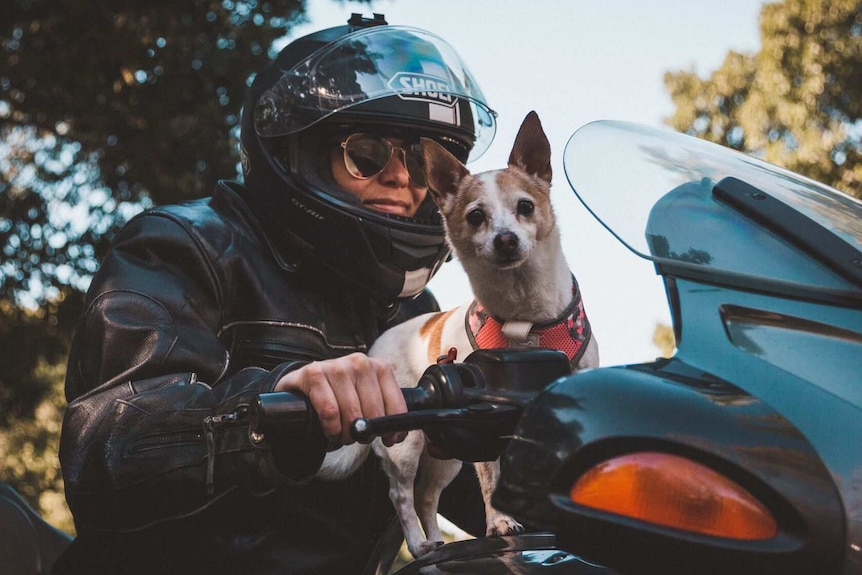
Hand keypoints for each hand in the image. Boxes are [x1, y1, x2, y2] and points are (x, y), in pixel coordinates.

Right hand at [274, 353, 406, 445]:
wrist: (304, 386)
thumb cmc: (340, 396)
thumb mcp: (366, 399)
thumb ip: (384, 412)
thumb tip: (397, 434)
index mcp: (379, 367)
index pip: (395, 402)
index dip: (393, 426)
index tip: (389, 440)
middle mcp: (360, 362)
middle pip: (373, 410)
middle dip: (366, 432)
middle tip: (357, 437)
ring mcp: (336, 365)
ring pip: (352, 412)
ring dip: (347, 433)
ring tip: (342, 434)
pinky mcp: (314, 373)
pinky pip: (330, 411)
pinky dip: (332, 428)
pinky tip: (330, 429)